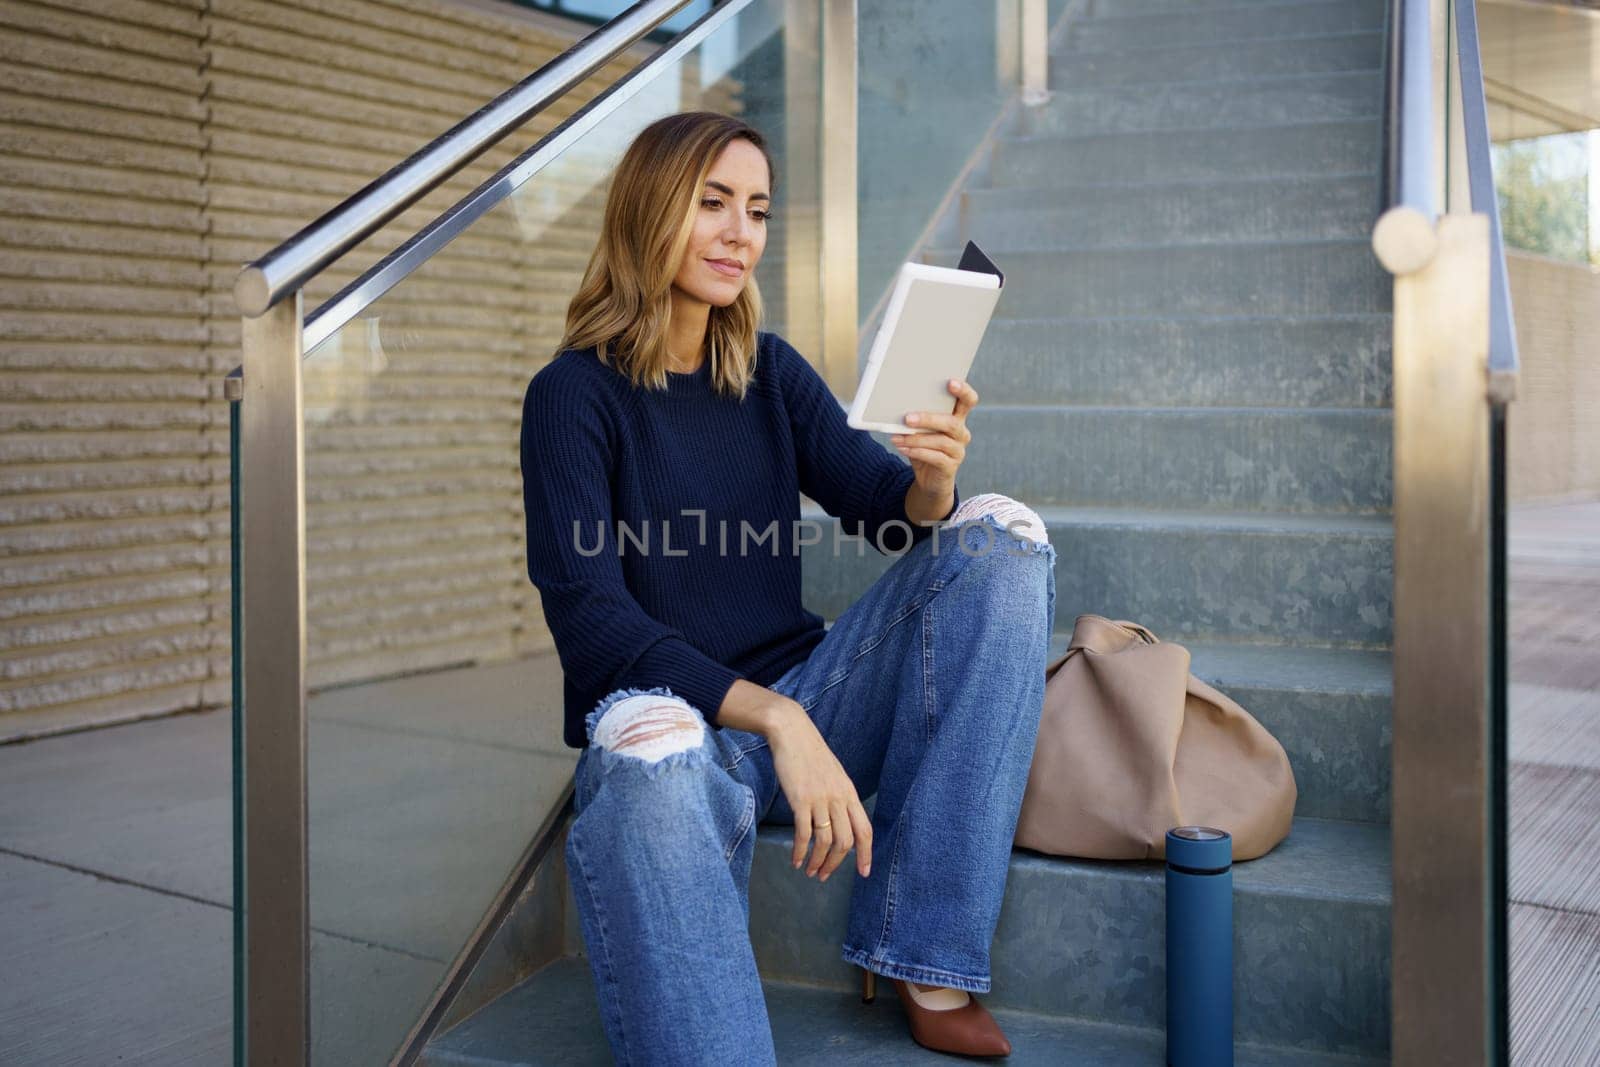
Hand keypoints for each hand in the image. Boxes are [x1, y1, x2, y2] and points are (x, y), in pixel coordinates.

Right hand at [767, 703, 872, 881]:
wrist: (792, 732)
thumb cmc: (810, 754)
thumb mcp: (833, 775)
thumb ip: (839, 796)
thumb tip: (839, 822)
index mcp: (849, 793)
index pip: (865, 830)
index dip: (866, 854)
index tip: (864, 872)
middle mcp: (839, 798)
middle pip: (845, 841)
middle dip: (836, 864)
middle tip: (824, 876)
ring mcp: (820, 799)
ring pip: (825, 841)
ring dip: (818, 862)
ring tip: (810, 872)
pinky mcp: (800, 799)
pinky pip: (804, 833)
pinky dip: (801, 851)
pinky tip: (796, 860)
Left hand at [892, 378, 975, 502]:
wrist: (929, 480)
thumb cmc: (924, 448)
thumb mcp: (920, 431)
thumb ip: (916, 418)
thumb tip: (894, 405)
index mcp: (957, 418)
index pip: (968, 401)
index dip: (963, 391)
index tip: (950, 382)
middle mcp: (961, 433)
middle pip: (951, 422)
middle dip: (929, 418)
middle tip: (907, 418)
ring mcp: (958, 450)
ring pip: (941, 441)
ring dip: (916, 438)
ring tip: (897, 437)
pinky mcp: (950, 467)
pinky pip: (935, 457)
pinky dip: (917, 452)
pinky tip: (903, 448)